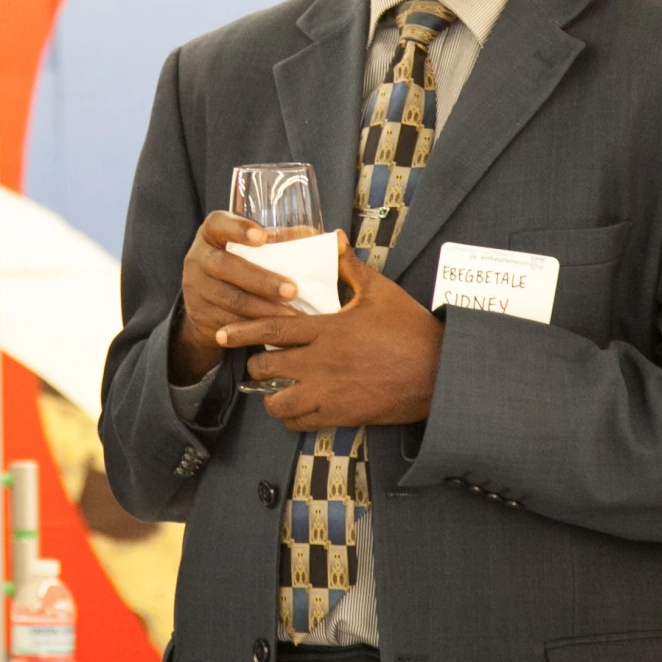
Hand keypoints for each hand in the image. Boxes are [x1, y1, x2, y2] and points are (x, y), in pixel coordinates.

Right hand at [171, 212, 304, 382]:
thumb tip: (312, 235)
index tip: (262, 237)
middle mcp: (198, 257)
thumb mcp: (247, 247)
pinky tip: (277, 331)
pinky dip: (255, 327)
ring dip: (264, 309)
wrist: (203, 302)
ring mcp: (196, 288)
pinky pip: (229, 322)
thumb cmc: (238, 264)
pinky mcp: (200, 315)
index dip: (238, 230)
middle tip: (292, 290)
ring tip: (293, 316)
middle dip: (262, 280)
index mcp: (211, 233)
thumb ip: (276, 239)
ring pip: (231, 300)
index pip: (218, 224)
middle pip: (226, 266)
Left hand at [220, 238, 440, 429]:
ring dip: (271, 396)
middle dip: (256, 365)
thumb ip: (349, 267)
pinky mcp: (341, 414)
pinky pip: (301, 422)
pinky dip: (291, 417)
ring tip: (274, 390)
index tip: (223, 333)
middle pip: (267, 367)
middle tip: (259, 362)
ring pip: (278, 401)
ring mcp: (329, 391)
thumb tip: (333, 238)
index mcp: (327, 328)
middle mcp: (322, 361)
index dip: (242, 331)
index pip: (272, 328)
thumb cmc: (410, 329)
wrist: (439, 372)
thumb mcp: (380, 291)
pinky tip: (295, 408)